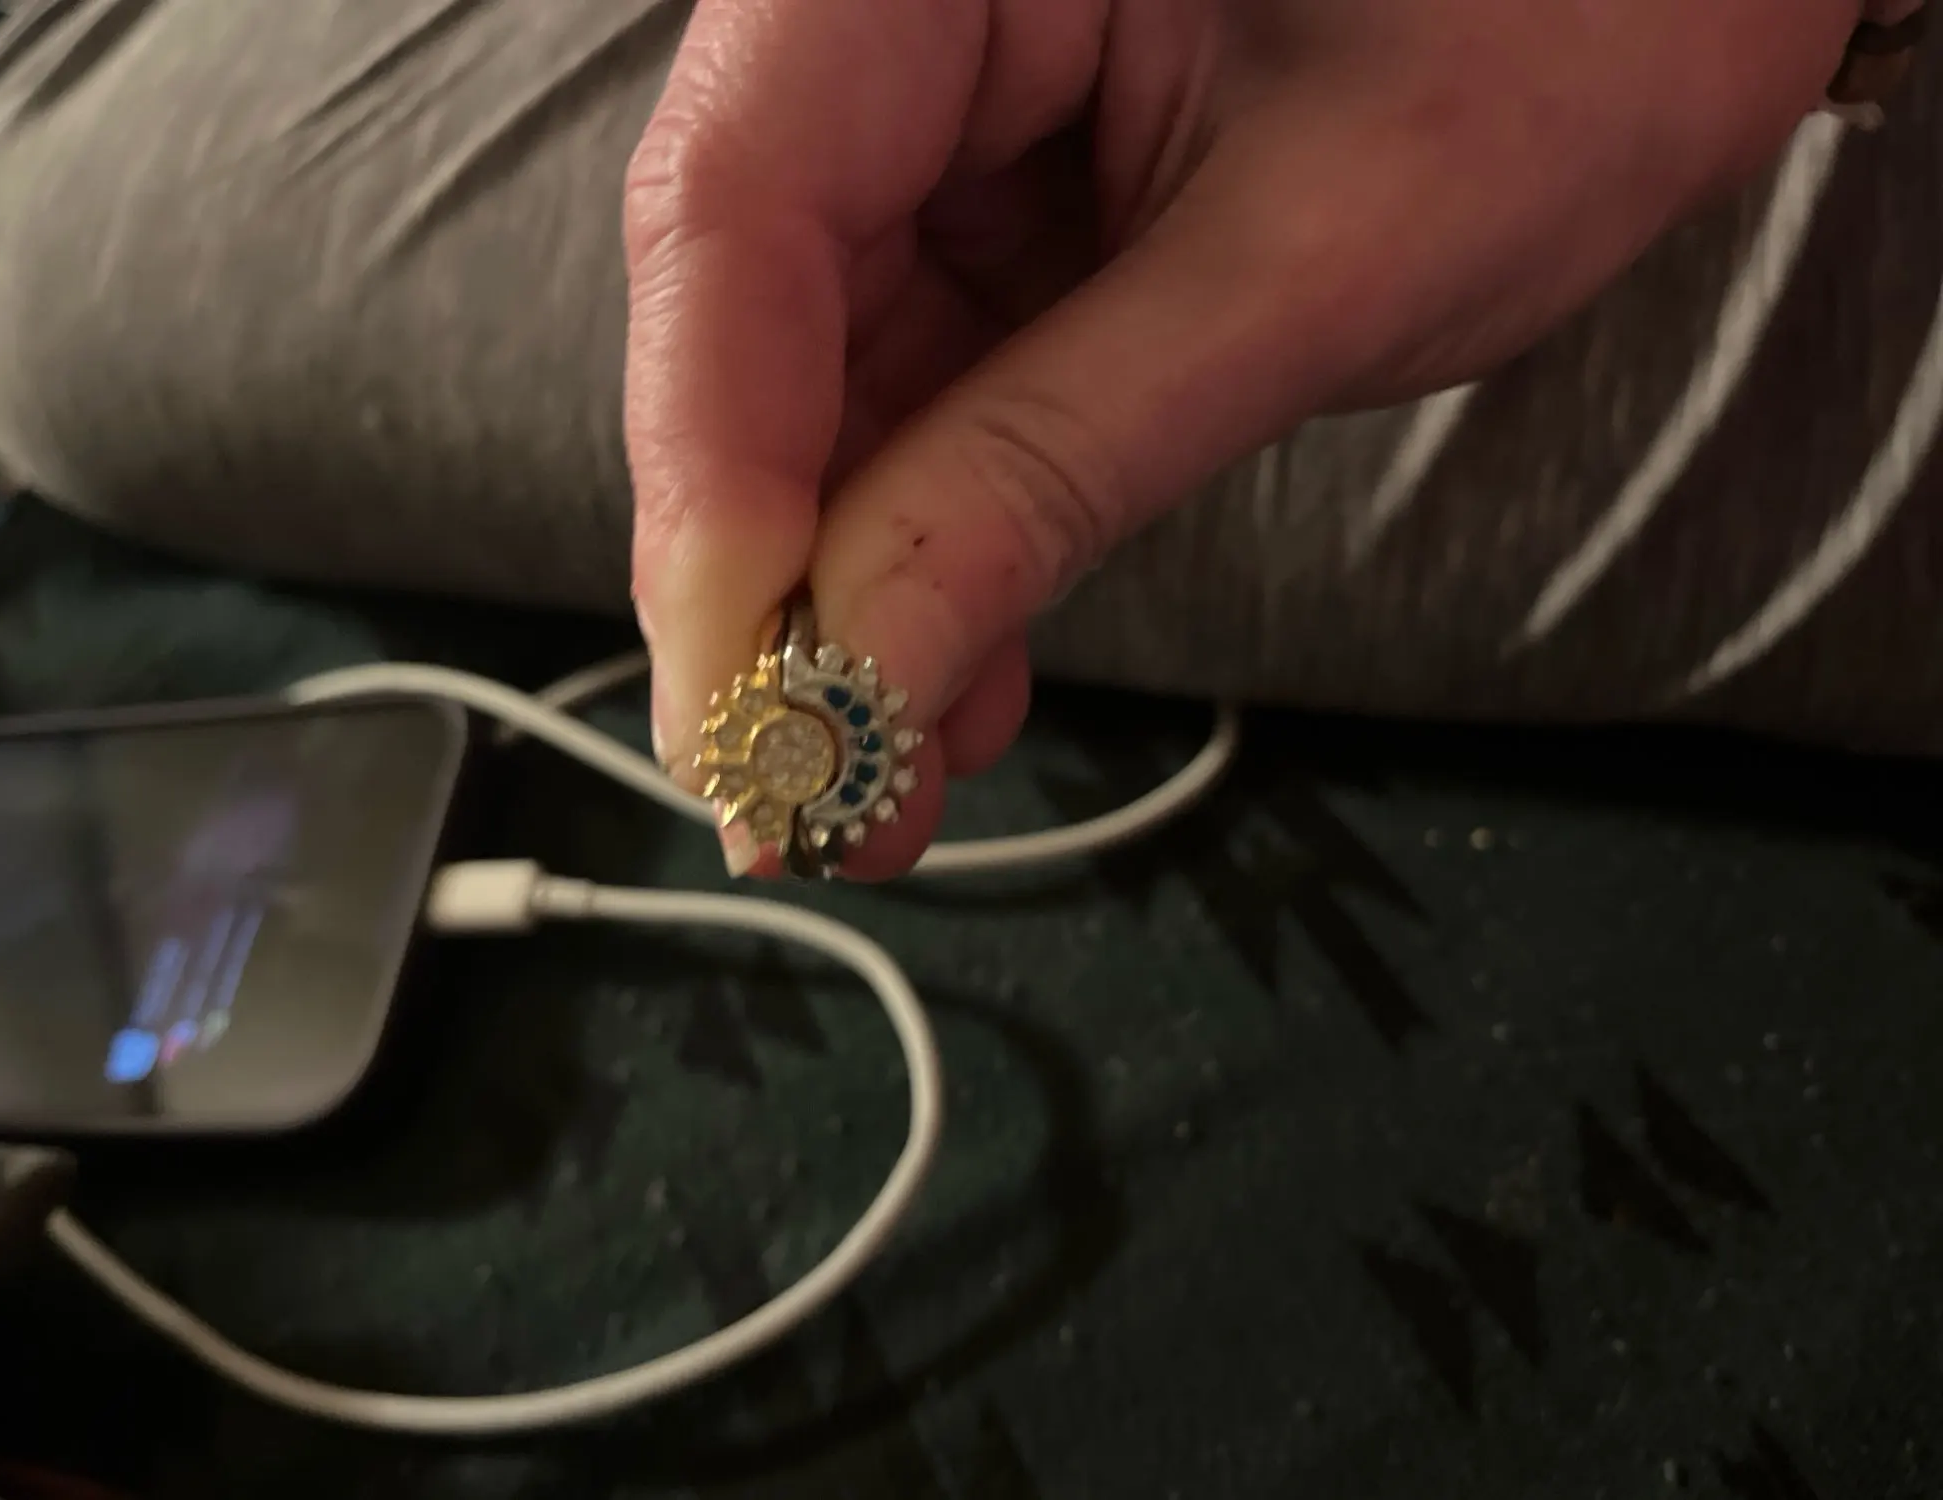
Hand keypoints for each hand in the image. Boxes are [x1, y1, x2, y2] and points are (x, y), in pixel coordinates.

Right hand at [624, 0, 1853, 876]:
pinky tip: (951, 685)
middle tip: (793, 785)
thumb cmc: (1557, 39)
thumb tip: (868, 667)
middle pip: (743, 312)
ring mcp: (937, 130)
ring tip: (884, 780)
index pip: (736, 198)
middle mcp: (899, 25)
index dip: (716, 461)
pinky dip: (933, 556)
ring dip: (852, 599)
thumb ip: (1061, 456)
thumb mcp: (1311, 262)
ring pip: (814, 388)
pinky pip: (913, 403)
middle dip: (772, 574)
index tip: (743, 680)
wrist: (1666, 1)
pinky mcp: (989, 226)